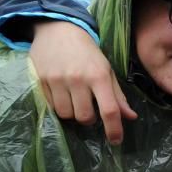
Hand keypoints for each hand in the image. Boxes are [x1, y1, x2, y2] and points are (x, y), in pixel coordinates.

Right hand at [31, 20, 136, 144]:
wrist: (58, 31)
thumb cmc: (88, 53)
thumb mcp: (107, 71)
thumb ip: (118, 96)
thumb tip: (131, 117)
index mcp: (99, 76)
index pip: (109, 110)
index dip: (114, 129)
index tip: (116, 141)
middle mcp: (78, 79)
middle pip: (85, 117)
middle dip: (90, 120)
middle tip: (91, 108)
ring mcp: (58, 80)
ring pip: (66, 115)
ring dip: (73, 114)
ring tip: (76, 100)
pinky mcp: (41, 81)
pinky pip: (51, 106)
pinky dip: (59, 106)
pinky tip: (63, 94)